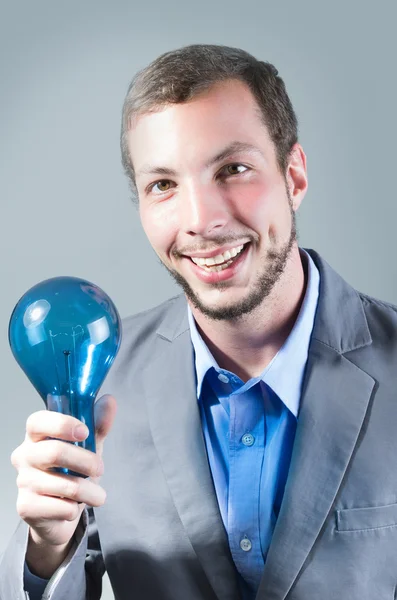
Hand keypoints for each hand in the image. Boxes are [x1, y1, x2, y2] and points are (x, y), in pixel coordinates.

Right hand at [10, 394, 116, 548]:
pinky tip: (74, 506)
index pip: (37, 421)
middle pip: (55, 453)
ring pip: (65, 485)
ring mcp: (23, 482)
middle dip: (87, 462)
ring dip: (90, 492)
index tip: (84, 432)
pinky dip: (77, 508)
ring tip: (97, 495)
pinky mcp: (26, 507)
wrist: (60, 513)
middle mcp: (24, 456)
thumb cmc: (72, 472)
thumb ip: (98, 424)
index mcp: (36, 435)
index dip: (61, 424)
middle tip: (100, 469)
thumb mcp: (88, 446)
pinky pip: (63, 507)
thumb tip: (109, 401)